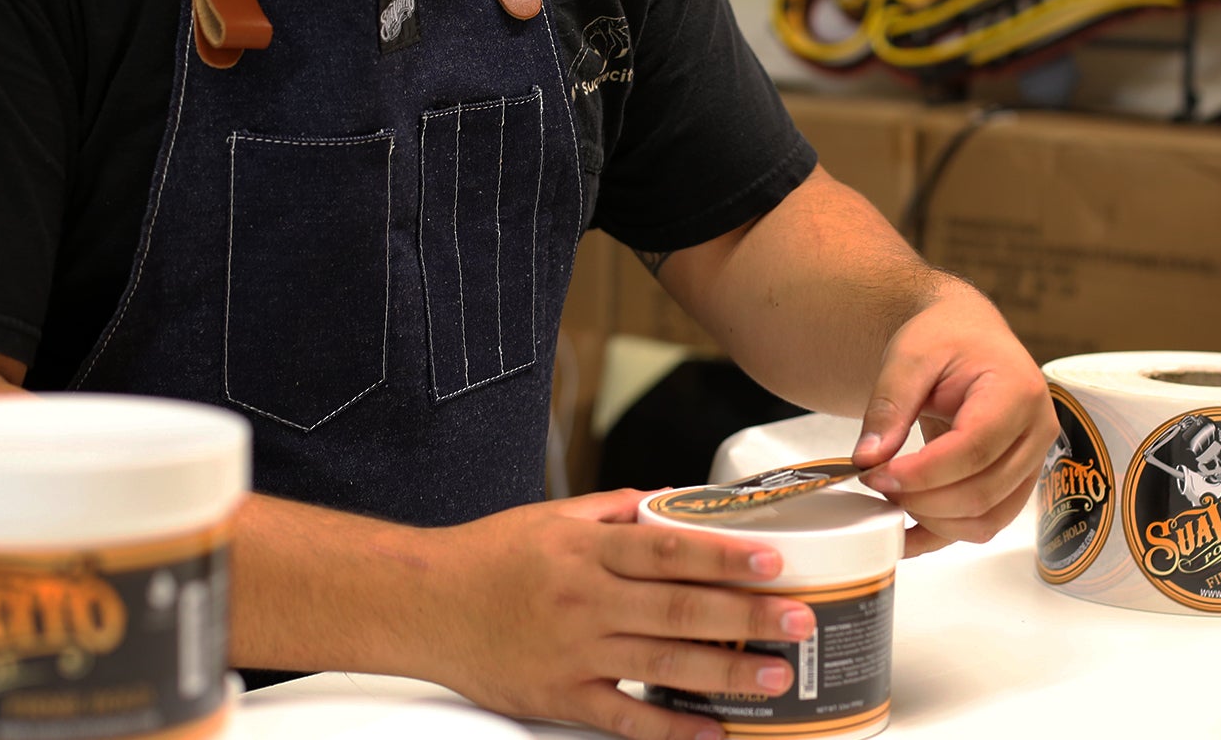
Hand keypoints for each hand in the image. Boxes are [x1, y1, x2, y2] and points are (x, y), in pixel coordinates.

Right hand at [426, 489, 814, 739]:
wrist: (422, 604)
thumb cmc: (488, 558)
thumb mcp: (553, 518)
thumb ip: (617, 512)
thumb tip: (675, 503)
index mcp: (588, 552)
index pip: (669, 550)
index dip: (724, 556)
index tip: (772, 562)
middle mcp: (585, 600)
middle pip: (679, 608)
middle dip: (746, 616)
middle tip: (798, 620)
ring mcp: (574, 652)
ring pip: (662, 666)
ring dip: (725, 673)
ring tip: (775, 678)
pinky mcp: (559, 697)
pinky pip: (623, 719)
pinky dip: (670, 730)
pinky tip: (712, 732)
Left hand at [849, 279, 1057, 556]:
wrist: (968, 334)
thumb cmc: (945, 338)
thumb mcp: (909, 356)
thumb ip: (889, 406)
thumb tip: (868, 459)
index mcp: (1016, 391)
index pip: (974, 449)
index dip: (923, 473)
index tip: (876, 474)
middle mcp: (1036, 431)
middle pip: (982, 491)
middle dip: (922, 499)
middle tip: (875, 484)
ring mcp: (1032, 462)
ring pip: (987, 518)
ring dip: (934, 521)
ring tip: (891, 497)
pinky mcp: (1017, 482)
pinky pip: (985, 524)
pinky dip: (944, 534)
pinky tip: (905, 531)